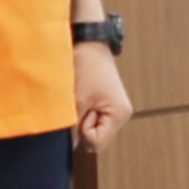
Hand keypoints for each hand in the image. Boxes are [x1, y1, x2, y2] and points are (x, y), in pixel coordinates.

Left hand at [74, 39, 134, 154]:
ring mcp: (114, 109)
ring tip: (81, 96)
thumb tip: (67, 148)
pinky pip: (92, 119)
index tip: (81, 108)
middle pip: (95, 139)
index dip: (82, 131)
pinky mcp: (106, 103)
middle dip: (81, 125)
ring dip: (81, 117)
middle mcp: (121, 115)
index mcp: (120, 115)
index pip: (95, 144)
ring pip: (92, 129)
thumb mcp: (76, 100)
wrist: (88, 41)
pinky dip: (83, 111)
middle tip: (81, 101)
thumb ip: (73, 127)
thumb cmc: (86, 66)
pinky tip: (82, 95)